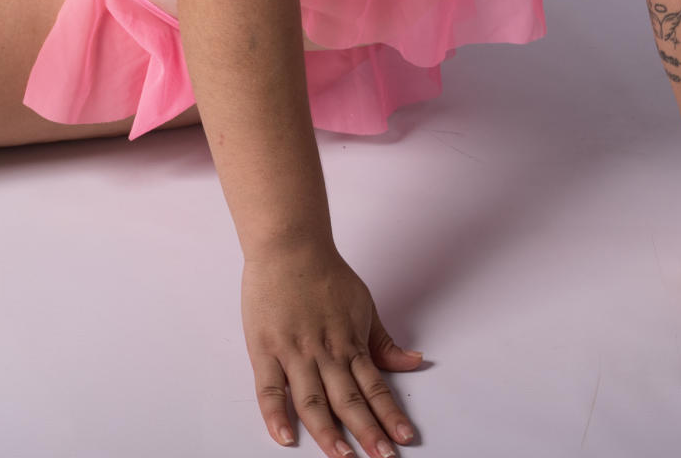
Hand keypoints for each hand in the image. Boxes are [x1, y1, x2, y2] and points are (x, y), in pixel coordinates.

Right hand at [243, 239, 423, 454]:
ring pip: (314, 400)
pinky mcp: (266, 349)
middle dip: (368, 432)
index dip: (390, 414)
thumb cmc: (324, 273)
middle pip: (349, 399)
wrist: (289, 244)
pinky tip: (285, 438)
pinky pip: (270, 388)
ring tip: (343, 457)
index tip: (404, 439)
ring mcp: (295, 351)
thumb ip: (383, 341)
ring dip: (329, 432)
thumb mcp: (363, 305)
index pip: (375, 386)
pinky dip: (276, 415)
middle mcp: (326, 350)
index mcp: (350, 341)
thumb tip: (414, 361)